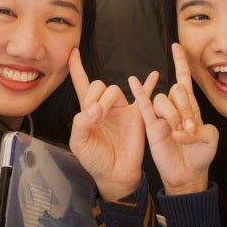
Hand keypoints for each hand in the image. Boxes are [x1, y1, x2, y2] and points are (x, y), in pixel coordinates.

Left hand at [68, 48, 157, 201]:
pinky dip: (149, 84)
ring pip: (115, 90)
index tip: (73, 51)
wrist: (114, 174)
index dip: (76, 68)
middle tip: (94, 117)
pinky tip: (154, 75)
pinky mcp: (137, 116)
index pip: (82, 83)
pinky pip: (144, 96)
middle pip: (100, 86)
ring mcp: (122, 109)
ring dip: (107, 99)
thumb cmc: (94, 159)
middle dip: (95, 98)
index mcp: (88, 110)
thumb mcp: (79, 143)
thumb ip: (80, 123)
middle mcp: (105, 106)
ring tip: (104, 114)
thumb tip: (92, 110)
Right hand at [129, 43, 217, 196]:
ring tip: (177, 133)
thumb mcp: (210, 140)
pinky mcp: (151, 125)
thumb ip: (199, 130)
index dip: (181, 61)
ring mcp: (162, 115)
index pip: (183, 77)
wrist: (188, 174)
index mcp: (190, 105)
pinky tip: (133, 82)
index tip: (177, 45)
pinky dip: (139, 92)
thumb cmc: (201, 155)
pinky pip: (144, 105)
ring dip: (171, 114)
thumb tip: (180, 130)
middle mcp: (174, 106)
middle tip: (188, 130)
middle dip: (184, 109)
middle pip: (176, 91)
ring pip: (163, 101)